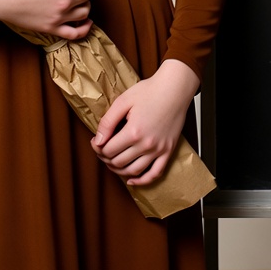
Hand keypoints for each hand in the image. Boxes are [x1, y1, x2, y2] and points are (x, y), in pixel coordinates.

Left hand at [91, 59, 199, 185]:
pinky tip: (132, 180)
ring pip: (134, 171)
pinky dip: (143, 181)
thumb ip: (108, 122)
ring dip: (119, 171)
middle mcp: (146, 144)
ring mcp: (159, 149)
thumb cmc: (150, 91)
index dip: (97, 148)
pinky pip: (155, 173)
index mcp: (133, 131)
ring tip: (113, 161)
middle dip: (105, 158)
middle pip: (119, 162)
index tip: (95, 141)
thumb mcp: (123, 101)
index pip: (108, 150)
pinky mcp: (168, 150)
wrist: (175, 88)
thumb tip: (97, 141)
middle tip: (102, 149)